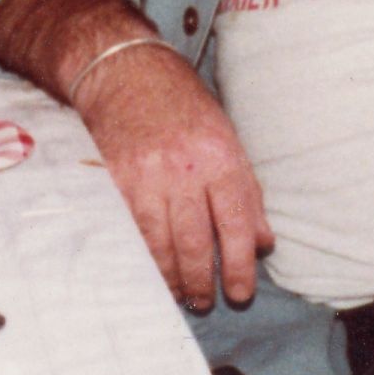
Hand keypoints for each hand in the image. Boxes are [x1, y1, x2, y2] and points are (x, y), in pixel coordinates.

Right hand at [73, 47, 271, 310]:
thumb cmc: (181, 105)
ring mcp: (144, 176)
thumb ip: (247, 191)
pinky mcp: (112, 180)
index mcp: (219, 158)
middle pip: (196, 243)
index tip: (240, 292)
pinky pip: (129, 231)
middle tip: (205, 301)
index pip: (235, 226)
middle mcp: (183, 170)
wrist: (123, 72)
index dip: (240, 268)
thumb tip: (261, 243)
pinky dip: (140, 256)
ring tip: (179, 293)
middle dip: (203, 282)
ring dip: (171, 277)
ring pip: (161, 244)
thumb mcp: (227, 138)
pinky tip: (148, 270)